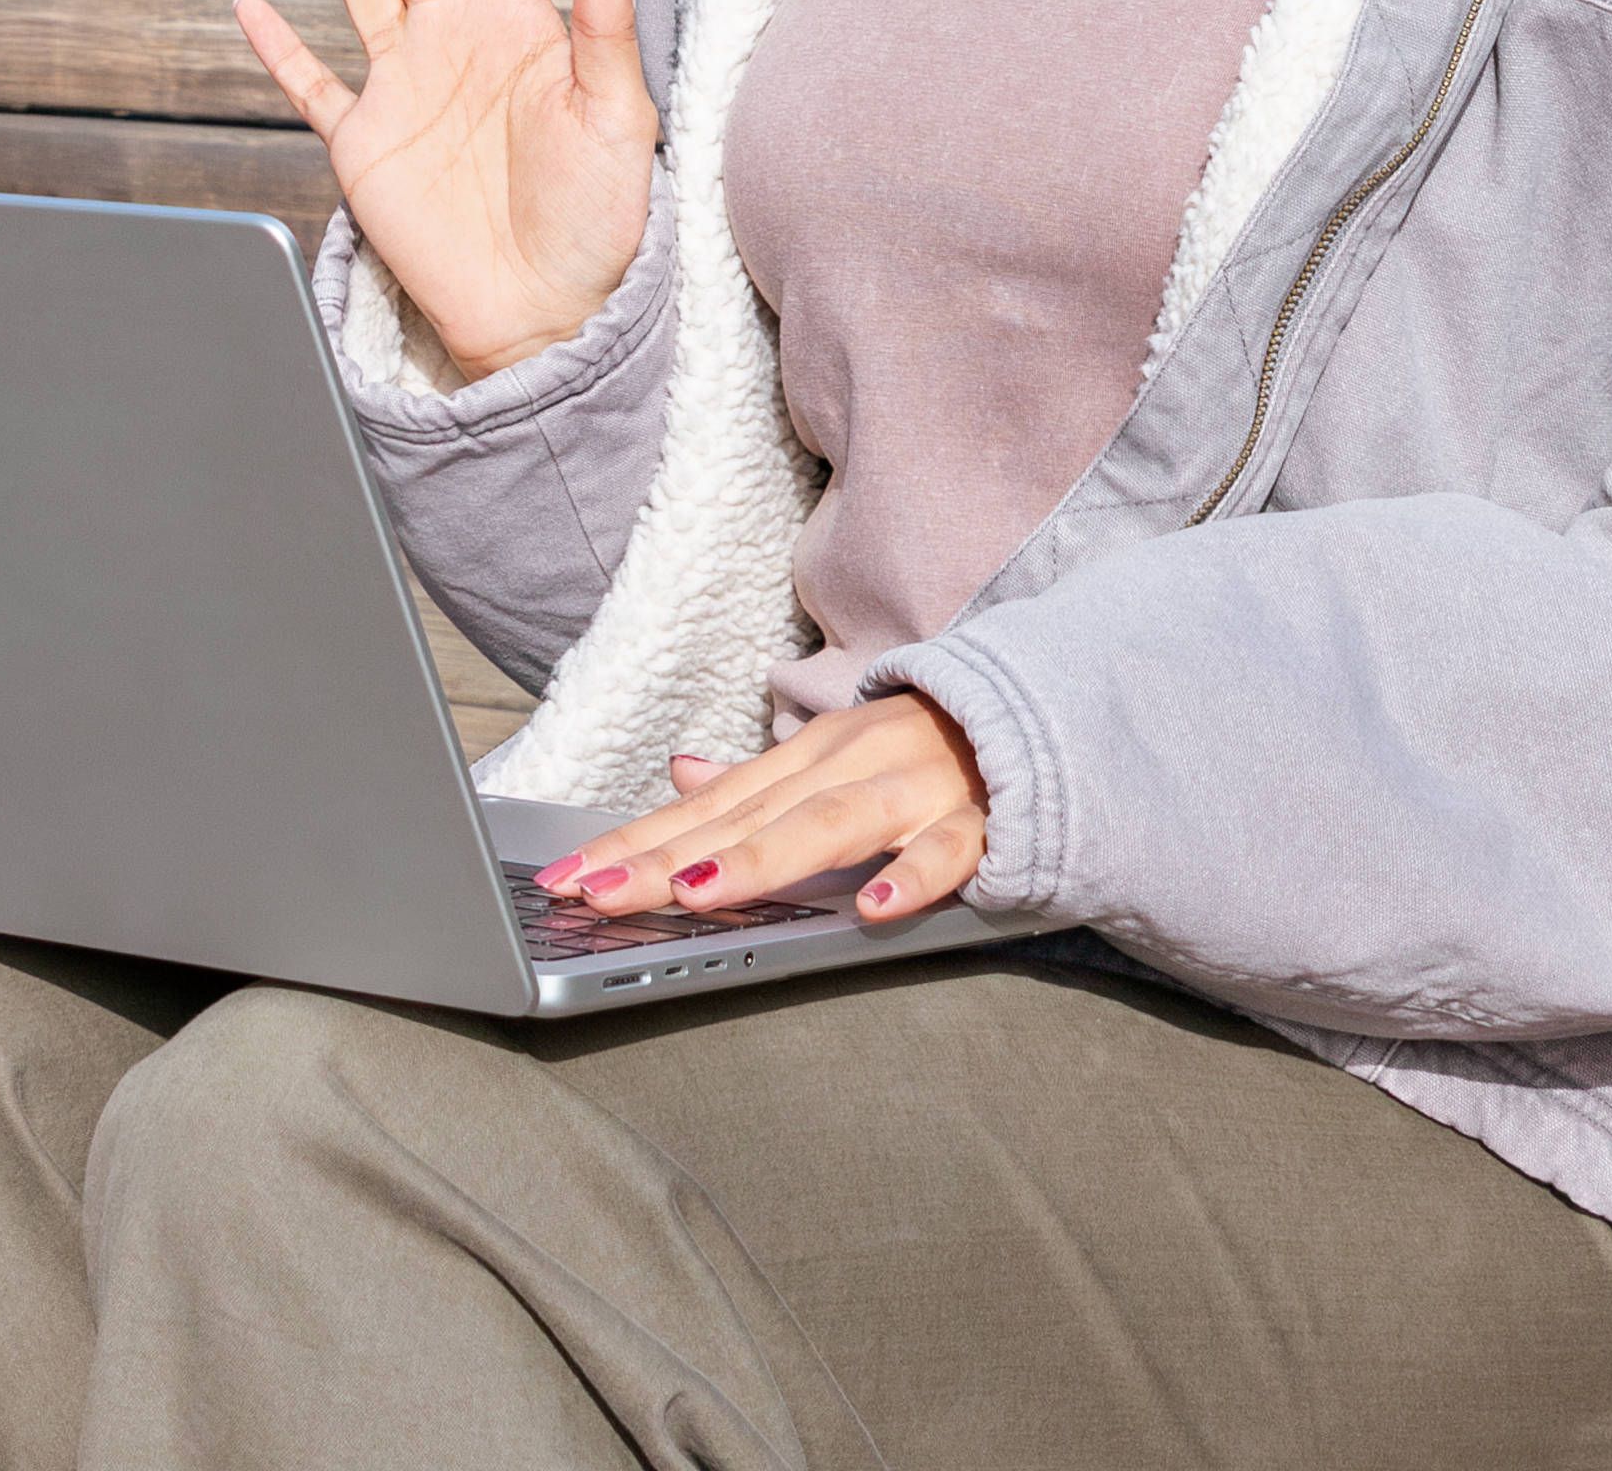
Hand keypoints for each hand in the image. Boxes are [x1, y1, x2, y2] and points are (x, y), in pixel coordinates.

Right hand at [229, 0, 657, 386]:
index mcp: (521, 19)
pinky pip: (310, 82)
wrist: (550, 311)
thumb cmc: (604, 222)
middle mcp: (455, 35)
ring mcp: (404, 83)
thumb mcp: (618, 117)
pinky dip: (277, 46)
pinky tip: (249, 3)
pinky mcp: (364, 141)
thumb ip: (610, 28)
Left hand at [537, 695, 990, 924]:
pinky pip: (950, 849)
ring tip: (697, 893)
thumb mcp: (838, 753)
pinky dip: (915, 872)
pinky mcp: (985, 818)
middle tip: (594, 894)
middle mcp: (849, 766)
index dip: (633, 842)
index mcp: (809, 759)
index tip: (563, 880)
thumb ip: (762, 778)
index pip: (705, 808)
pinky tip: (877, 906)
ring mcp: (916, 787)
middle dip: (665, 858)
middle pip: (745, 818)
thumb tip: (681, 772)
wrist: (1048, 704)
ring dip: (762, 859)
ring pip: (830, 825)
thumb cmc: (932, 746)